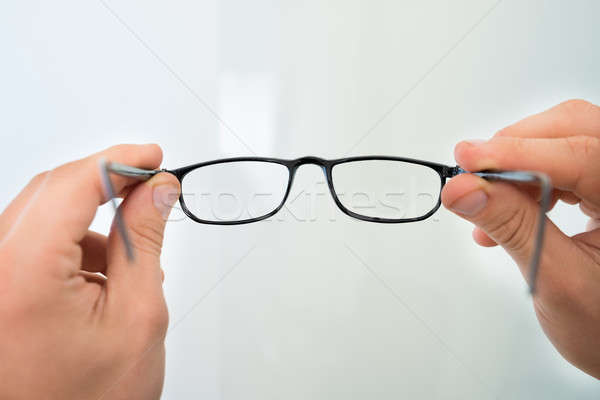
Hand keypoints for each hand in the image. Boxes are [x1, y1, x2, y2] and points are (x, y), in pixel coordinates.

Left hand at [0, 144, 179, 398]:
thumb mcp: (138, 315)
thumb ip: (145, 241)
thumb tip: (156, 191)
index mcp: (21, 275)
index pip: (72, 186)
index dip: (120, 162)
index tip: (153, 158)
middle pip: (51, 193)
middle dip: (108, 186)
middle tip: (151, 189)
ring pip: (41, 216)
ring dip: (91, 221)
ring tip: (130, 259)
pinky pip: (30, 243)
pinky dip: (71, 246)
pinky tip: (102, 277)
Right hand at [441, 99, 599, 378]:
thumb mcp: (555, 279)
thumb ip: (511, 226)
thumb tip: (465, 189)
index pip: (579, 154)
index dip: (517, 153)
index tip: (469, 161)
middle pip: (574, 130)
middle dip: (517, 147)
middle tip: (472, 170)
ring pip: (567, 140)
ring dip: (518, 165)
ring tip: (489, 203)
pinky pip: (565, 162)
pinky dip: (528, 179)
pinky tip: (509, 209)